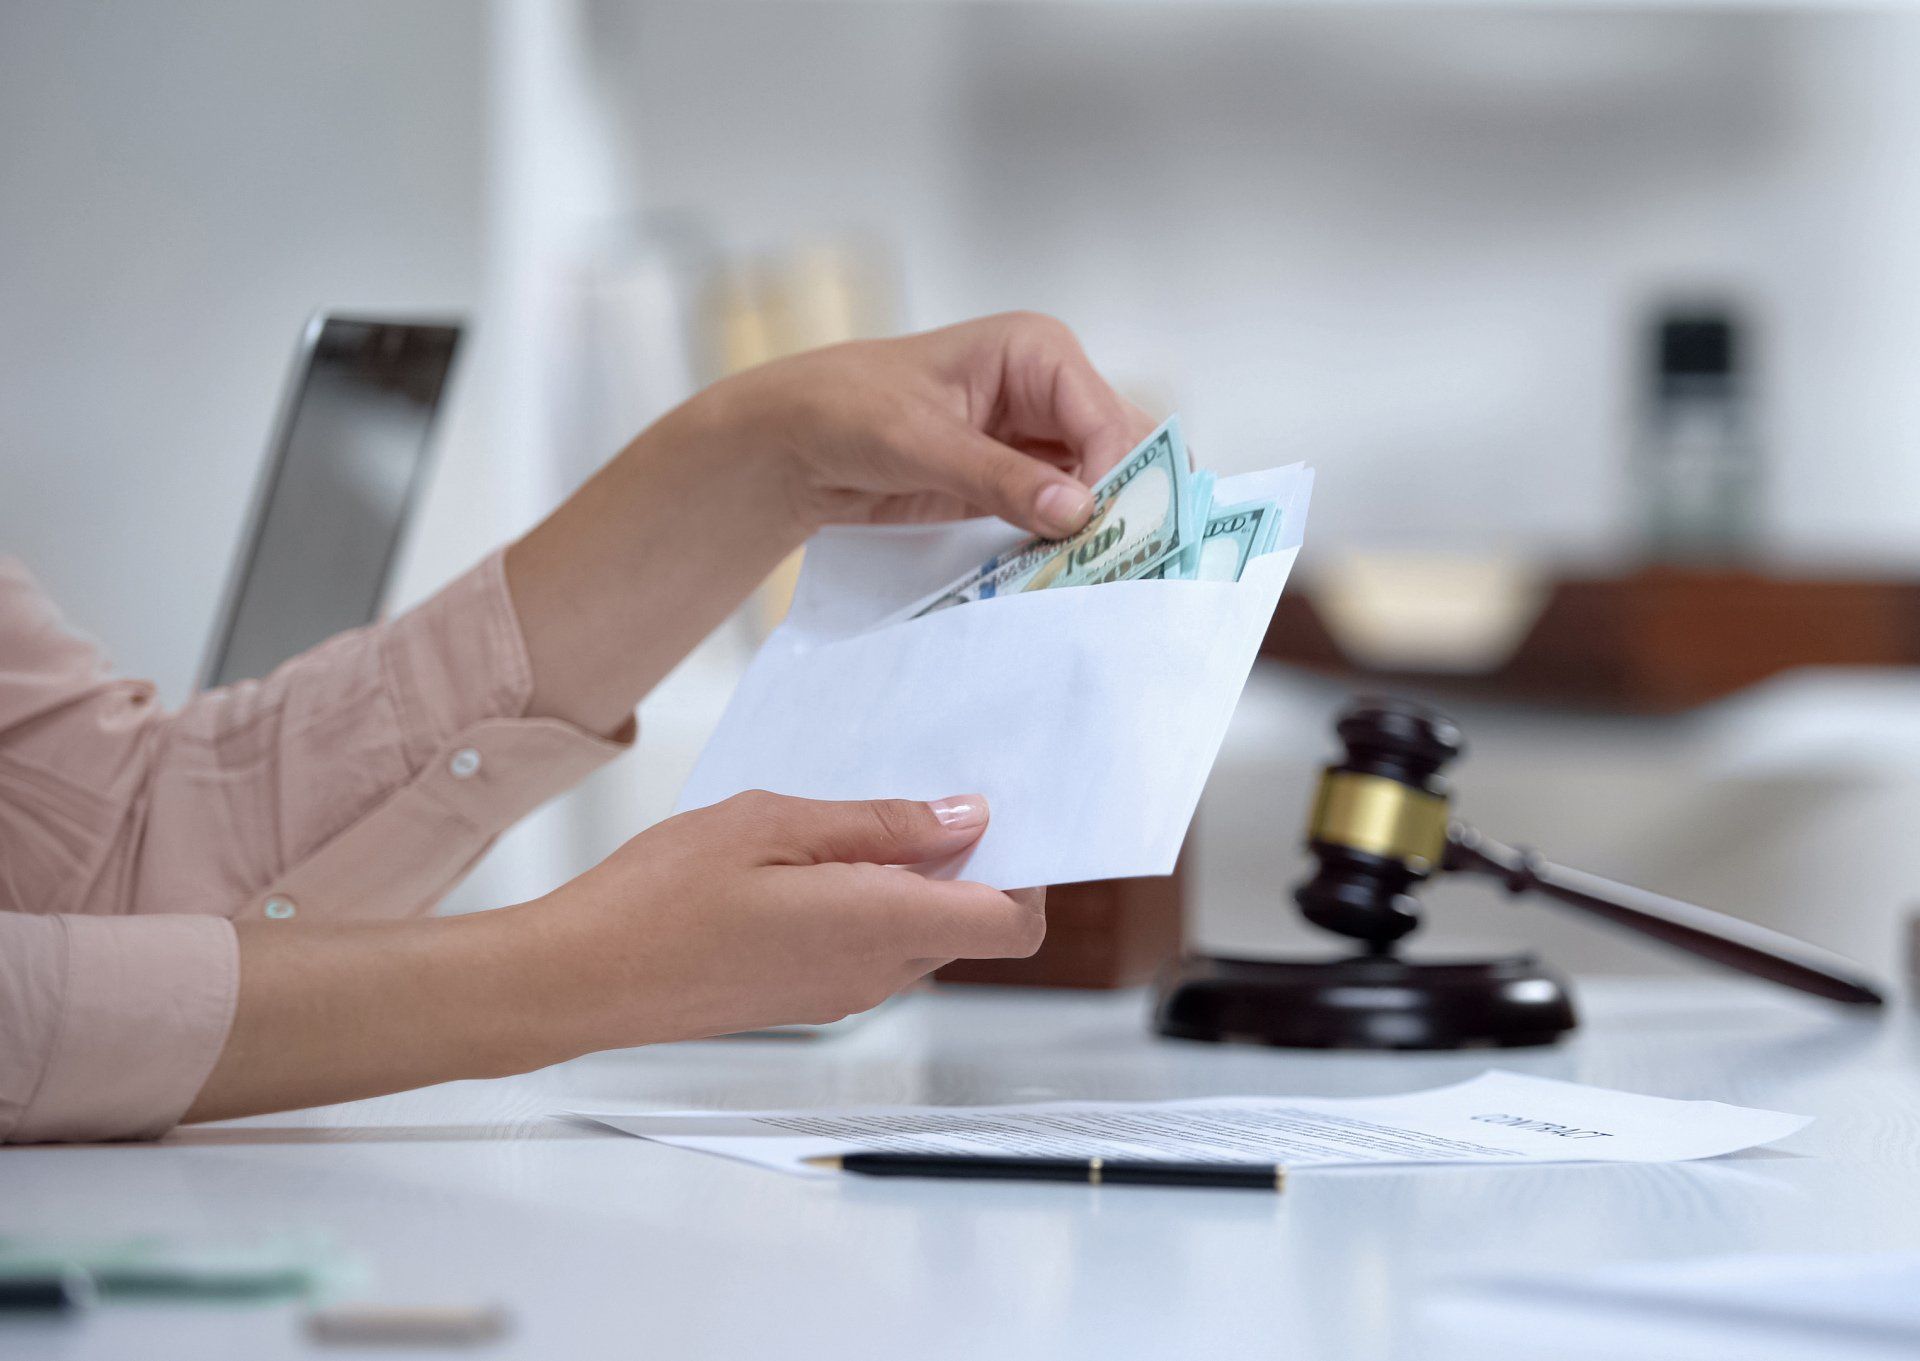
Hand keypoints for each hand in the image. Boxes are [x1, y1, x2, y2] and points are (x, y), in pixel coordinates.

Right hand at [520, 791, 1045, 1051]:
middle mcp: (877, 974)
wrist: (584, 977)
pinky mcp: (810, 999)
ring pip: (923, 935)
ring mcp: (843, 994)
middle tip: (916, 796)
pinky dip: (875, 904)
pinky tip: (815, 862)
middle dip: (968, 864)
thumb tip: (964, 820)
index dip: (1029, 872)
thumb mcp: (775, 823)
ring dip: (914, 882)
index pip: (1014, 925)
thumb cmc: (661, 897)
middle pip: (972, 925)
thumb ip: (880, 824)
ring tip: (848, 824)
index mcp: (882, 927)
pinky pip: (877, 949)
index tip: (1003, 818)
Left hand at [703, 310, 1158, 538]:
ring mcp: (1038, 439)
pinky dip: (1069, 544)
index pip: (1106, 417)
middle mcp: (1050, 391)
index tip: (1109, 533)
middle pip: (1119, 450)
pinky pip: (1063, 515)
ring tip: (1103, 577)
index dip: (1118, 474)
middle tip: (1124, 564)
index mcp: (1037, 352)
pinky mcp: (1019, 482)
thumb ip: (1000, 477)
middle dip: (1123, 503)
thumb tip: (1078, 511)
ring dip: (1100, 530)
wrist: (796, 441)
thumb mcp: (921, 441)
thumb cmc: (847, 409)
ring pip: (1100, 487)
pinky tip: (1070, 575)